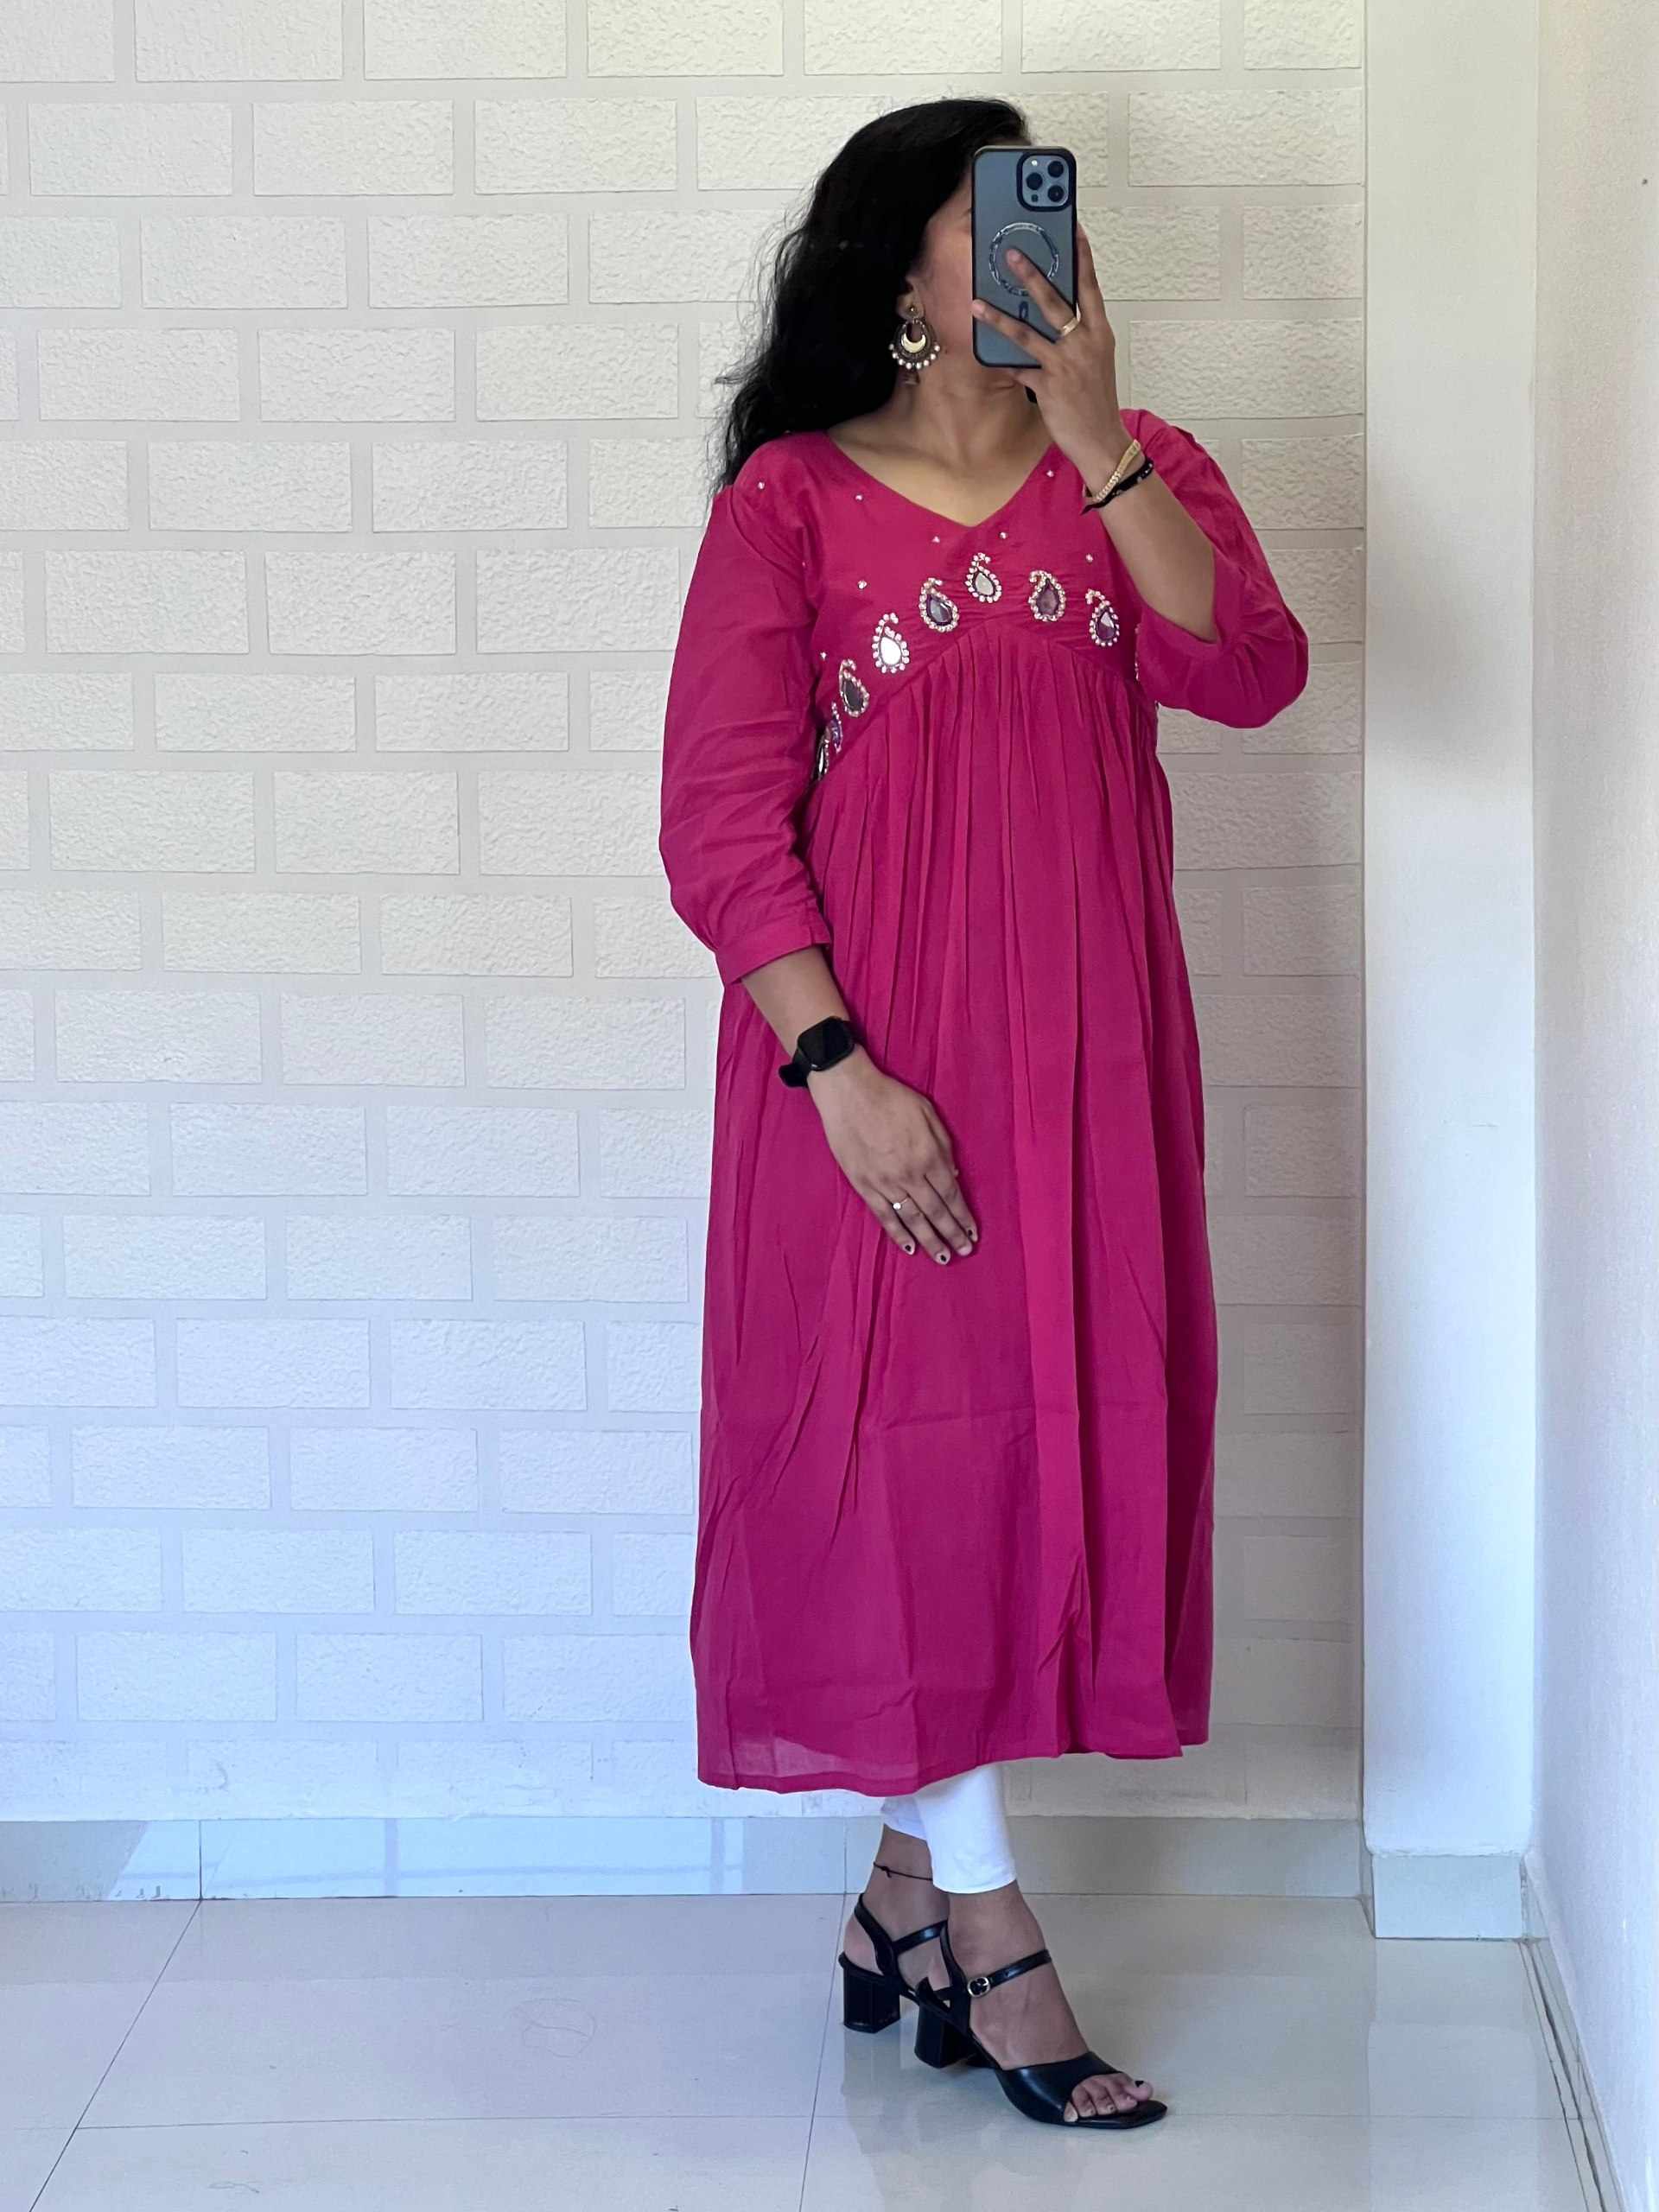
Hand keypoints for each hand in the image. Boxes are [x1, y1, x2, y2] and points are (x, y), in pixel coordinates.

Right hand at [807, 1049, 978, 1261]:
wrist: (850, 1094)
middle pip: (936, 1212)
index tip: (973, 1232)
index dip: (964, 1217)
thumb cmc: (891, 1098)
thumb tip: (953, 1175)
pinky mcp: (865, 1186)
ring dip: (930, 1241)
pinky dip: (898, 1234)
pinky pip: (885, 1216)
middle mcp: (910, 1174)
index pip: (952, 1195)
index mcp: (929, 1155)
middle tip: (965, 1252)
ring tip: (944, 1258)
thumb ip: (944, 1146)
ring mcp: (886, 1183)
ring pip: (913, 1220)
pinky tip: (910, 1248)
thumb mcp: (928, 1114)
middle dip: (953, 1234)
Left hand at [971, 222, 1127, 484]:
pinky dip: (1003, 362)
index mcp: (1099, 332)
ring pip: (1028, 333)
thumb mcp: (1095, 359)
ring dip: (1000, 316)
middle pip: (1055, 301)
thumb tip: (1052, 313)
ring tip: (978, 301)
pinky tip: (985, 352)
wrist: (1102, 441)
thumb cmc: (1096, 400)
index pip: (1090, 286)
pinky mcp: (1049, 388)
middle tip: (1010, 253)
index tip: (1072, 228)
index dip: (1081, 256)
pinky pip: (1019, 369)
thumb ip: (1077, 334)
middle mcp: (1084, 343)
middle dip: (1032, 274)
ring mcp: (1066, 365)